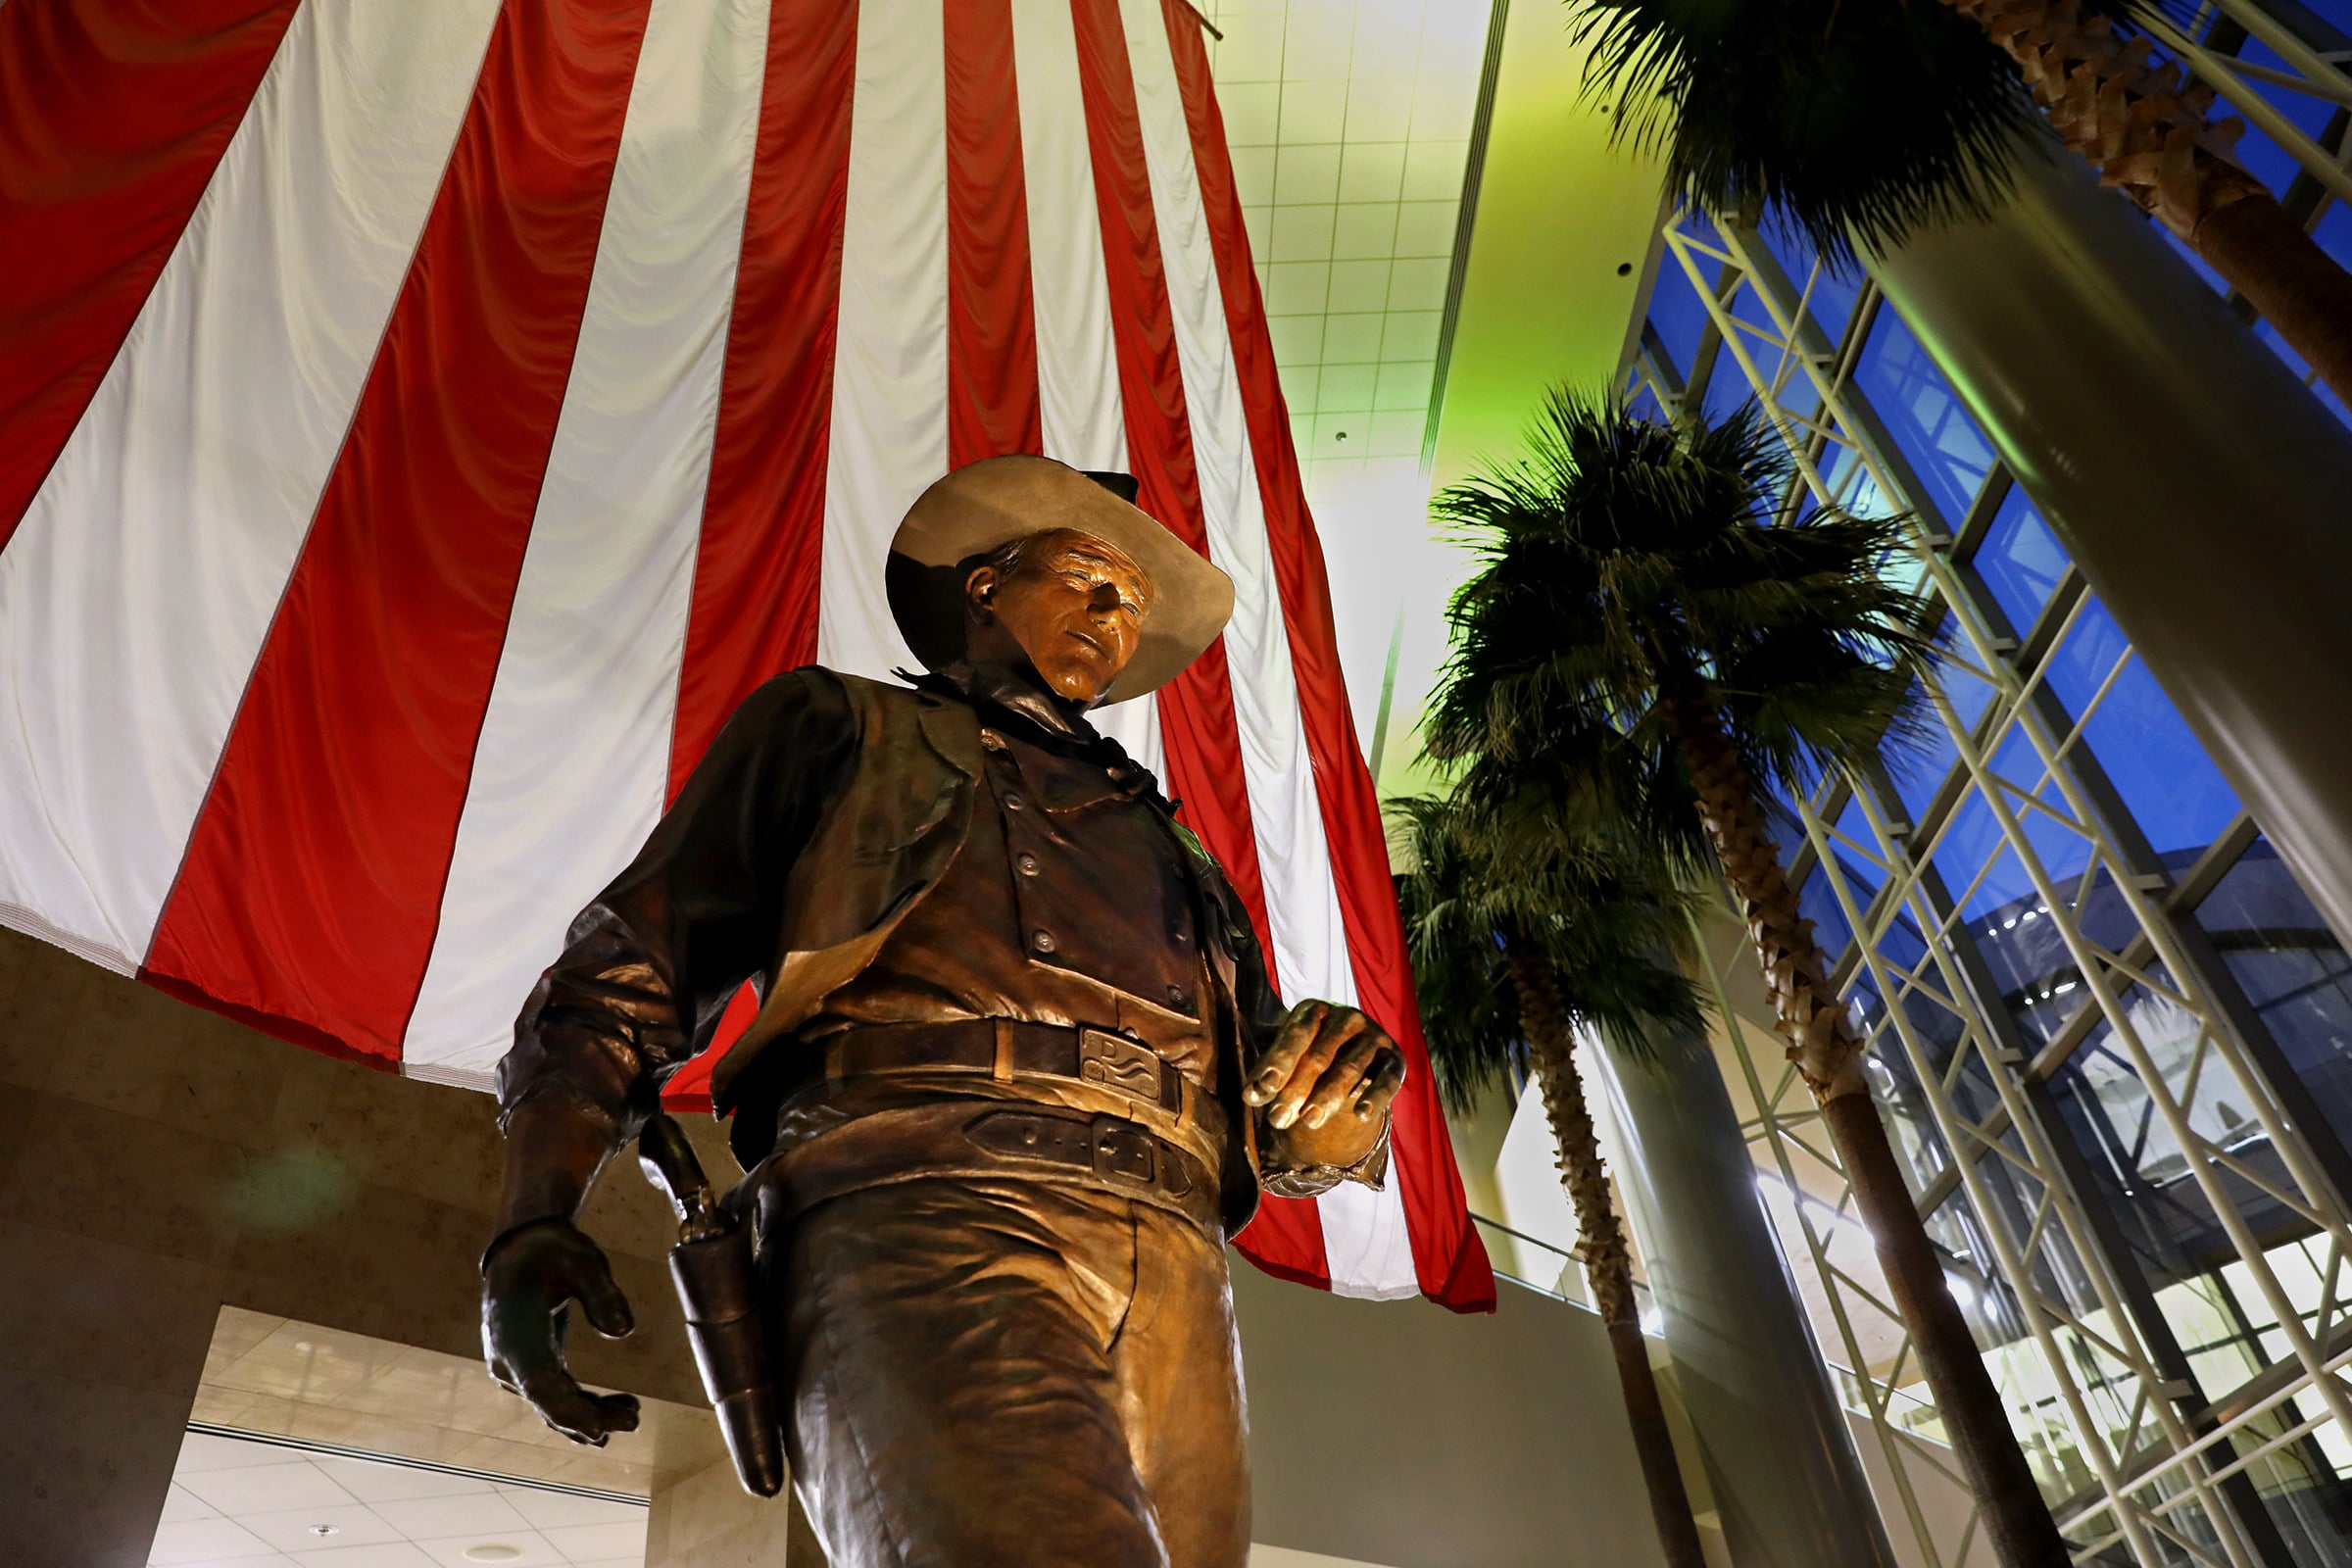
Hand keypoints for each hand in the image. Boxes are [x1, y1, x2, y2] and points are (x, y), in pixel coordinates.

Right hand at [481, 1219, 642, 1445]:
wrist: (521, 1249)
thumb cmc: (552, 1250)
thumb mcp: (581, 1259)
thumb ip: (602, 1293)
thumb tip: (622, 1332)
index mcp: (515, 1334)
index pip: (540, 1384)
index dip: (568, 1412)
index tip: (598, 1432)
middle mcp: (508, 1359)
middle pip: (550, 1402)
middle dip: (590, 1418)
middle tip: (634, 1420)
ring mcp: (516, 1368)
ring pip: (554, 1404)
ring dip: (592, 1416)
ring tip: (633, 1414)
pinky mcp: (530, 1367)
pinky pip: (557, 1395)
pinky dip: (586, 1405)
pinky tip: (622, 1406)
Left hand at [1244, 1001, 1405, 1164]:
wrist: (1355, 1047)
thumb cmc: (1310, 1053)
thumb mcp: (1287, 1059)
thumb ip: (1267, 1076)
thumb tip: (1250, 1096)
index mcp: (1314, 1010)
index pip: (1295, 1036)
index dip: (1279, 1062)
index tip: (1266, 1088)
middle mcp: (1346, 1017)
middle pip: (1319, 1056)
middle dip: (1297, 1090)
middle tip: (1278, 1119)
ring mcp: (1373, 1036)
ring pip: (1350, 1069)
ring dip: (1328, 1096)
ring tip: (1309, 1122)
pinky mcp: (1394, 1058)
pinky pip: (1386, 1079)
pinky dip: (1375, 1097)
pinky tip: (1361, 1115)